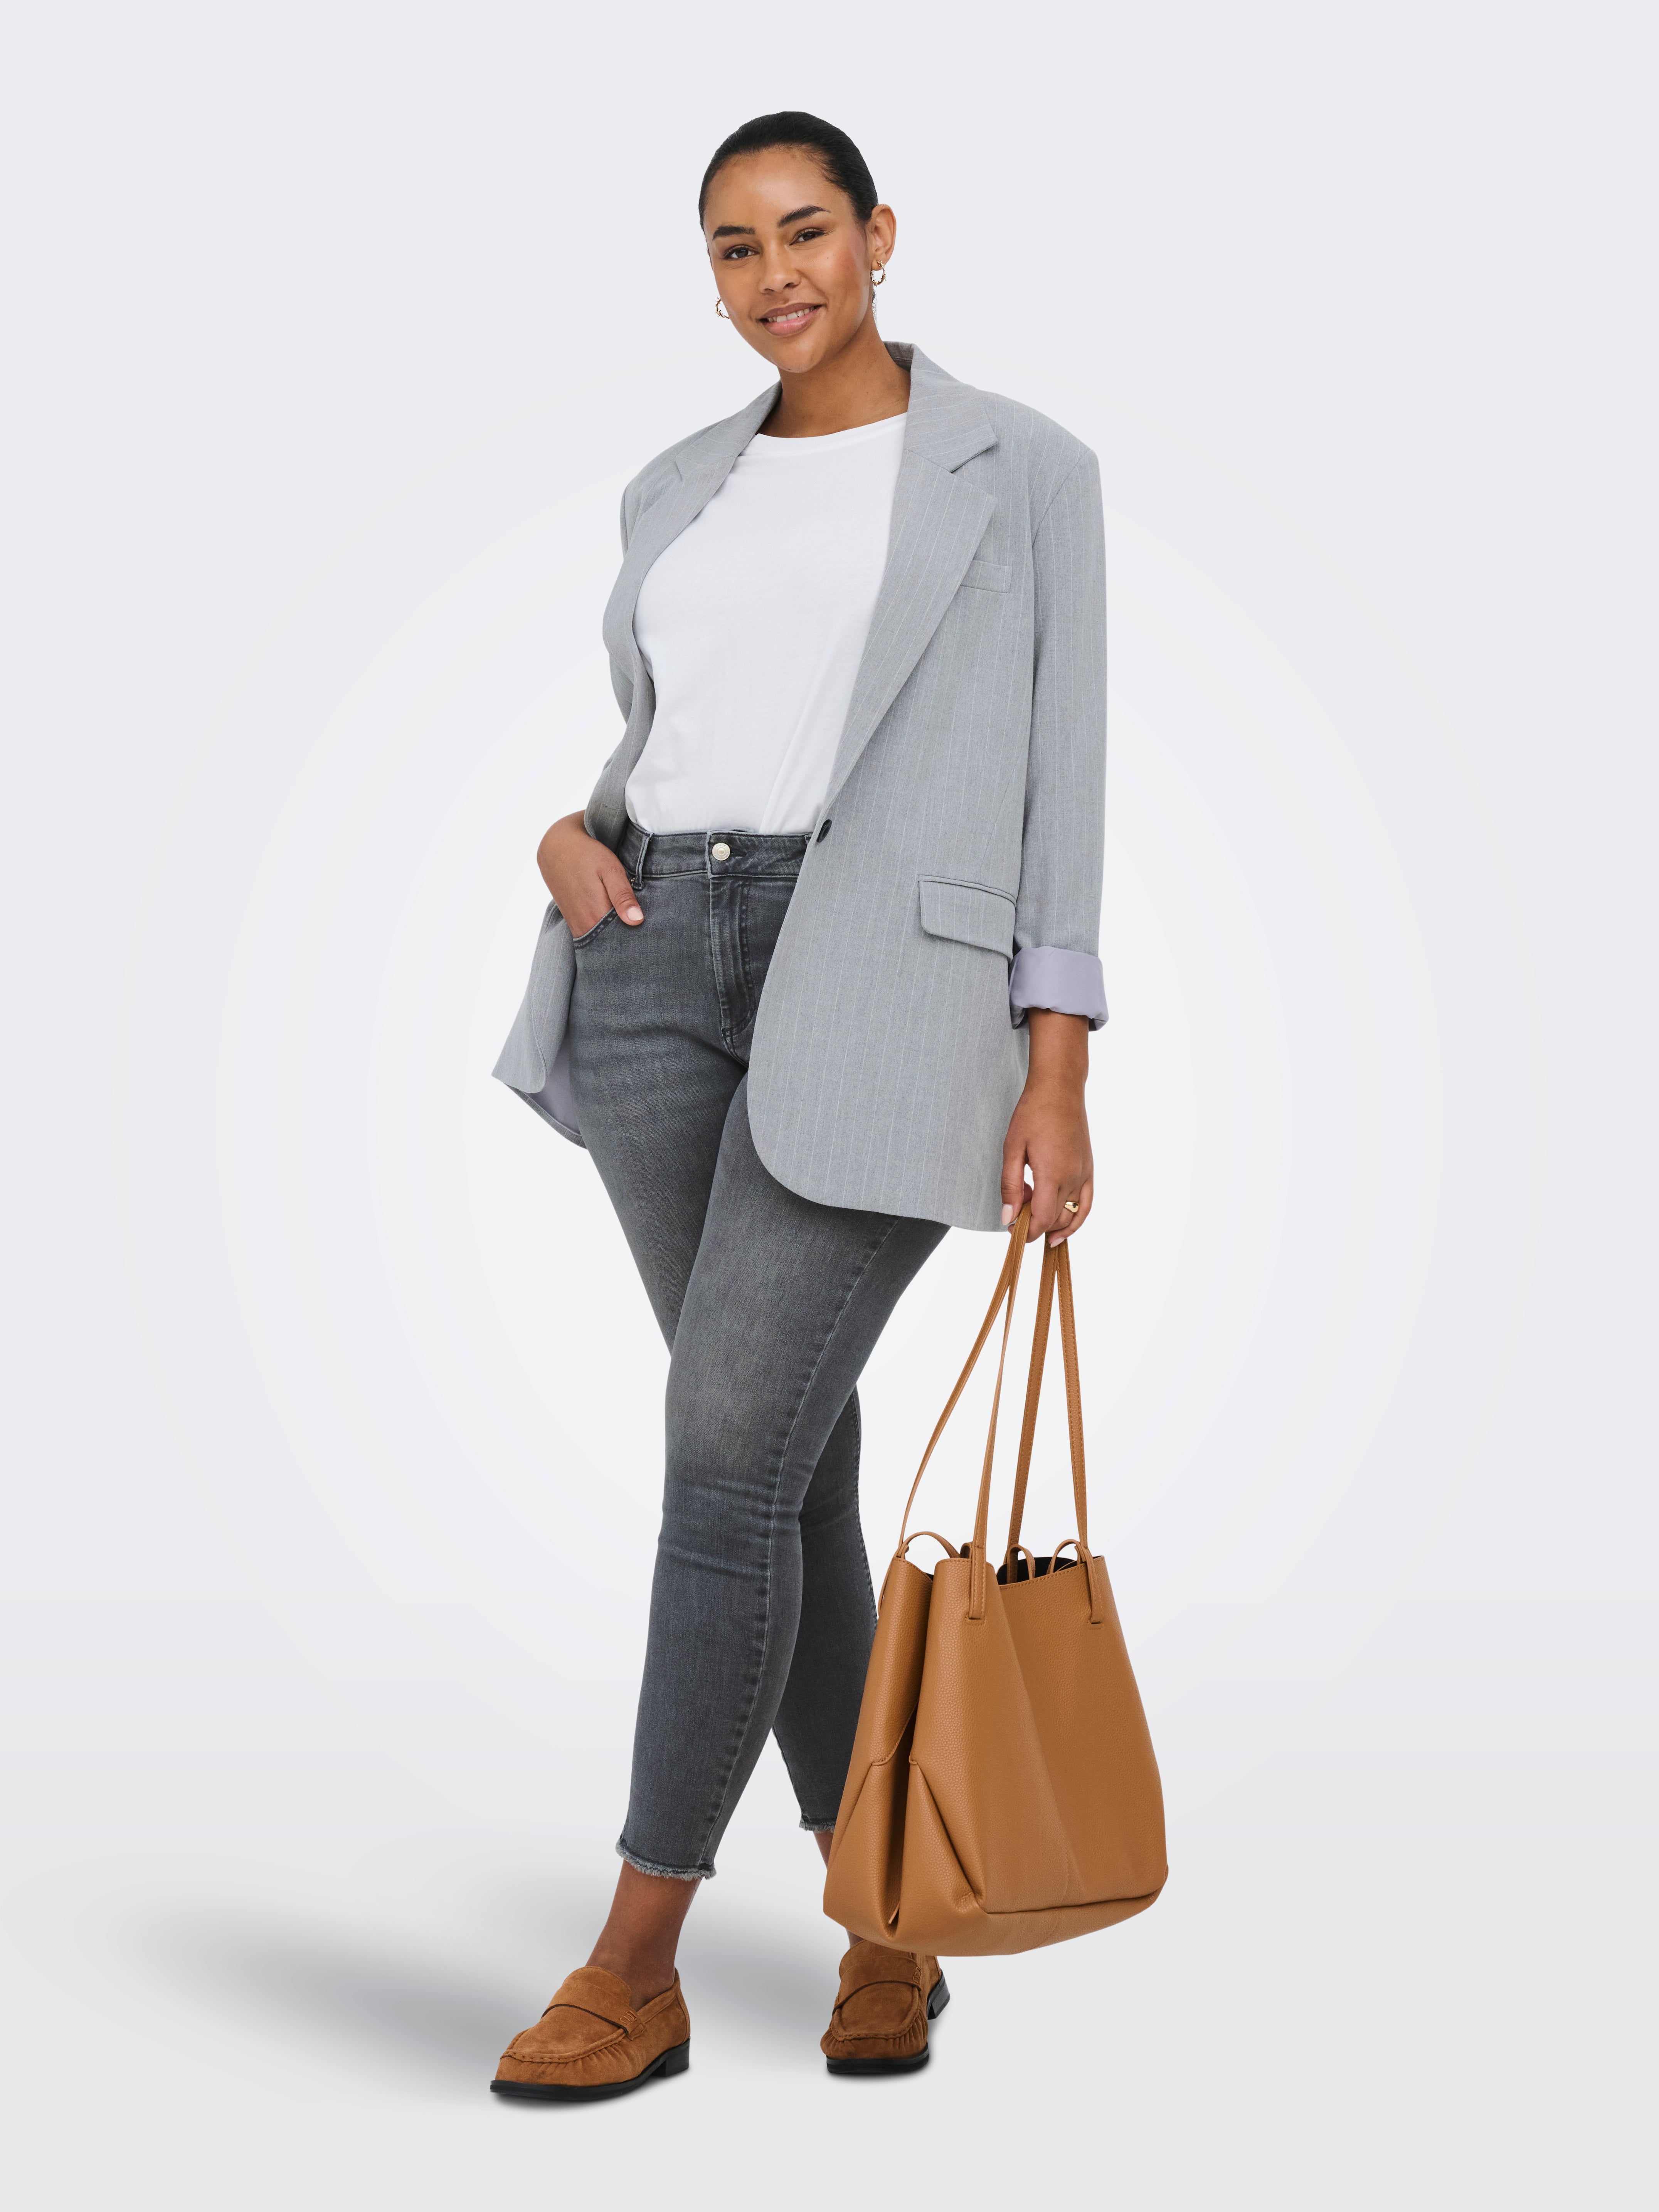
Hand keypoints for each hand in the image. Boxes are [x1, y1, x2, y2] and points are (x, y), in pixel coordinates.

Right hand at [536, 812, 643, 937]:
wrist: (556, 847)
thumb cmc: (586, 854)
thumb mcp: (610, 870)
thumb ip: (622, 896)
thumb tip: (637, 921)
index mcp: (595, 915)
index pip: (623, 939)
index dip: (638, 935)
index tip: (648, 929)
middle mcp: (584, 926)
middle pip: (612, 942)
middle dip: (628, 935)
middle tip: (641, 921)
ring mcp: (576, 926)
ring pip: (603, 939)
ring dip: (616, 931)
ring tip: (627, 915)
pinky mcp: (573, 921)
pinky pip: (593, 933)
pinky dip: (605, 928)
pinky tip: (613, 915)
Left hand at [1001, 1011, 1092, 1245]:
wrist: (1059, 1089)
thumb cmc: (1032, 1114)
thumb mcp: (1012, 1149)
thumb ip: (1010, 1185)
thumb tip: (1007, 1217)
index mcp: (1052, 1174)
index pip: (1042, 1219)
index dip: (1026, 1231)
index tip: (1012, 1230)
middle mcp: (1073, 1178)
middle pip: (1055, 1219)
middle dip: (1034, 1223)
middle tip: (1016, 1206)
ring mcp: (1084, 1174)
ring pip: (1072, 1215)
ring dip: (1052, 1222)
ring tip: (1033, 1213)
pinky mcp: (1089, 1169)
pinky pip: (1086, 1203)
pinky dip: (1076, 1219)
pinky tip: (1063, 1228)